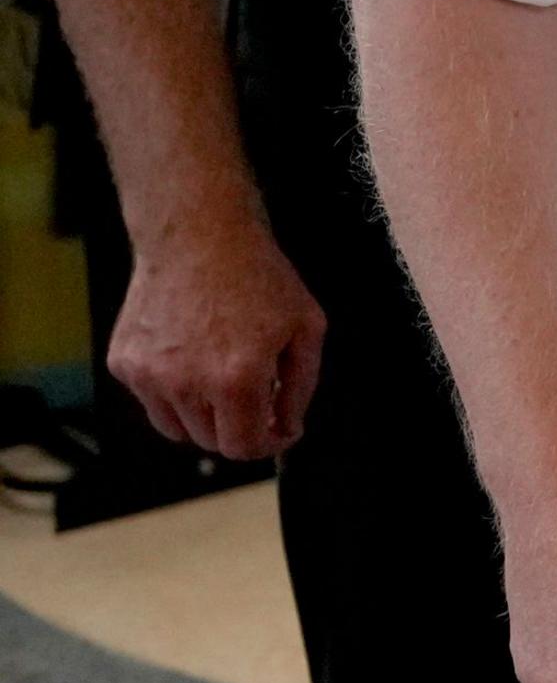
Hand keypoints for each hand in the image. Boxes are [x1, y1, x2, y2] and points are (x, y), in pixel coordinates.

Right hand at [107, 207, 324, 460]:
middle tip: (254, 394)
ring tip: (221, 372)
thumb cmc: (257, 276)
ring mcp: (148, 376)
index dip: (266, 445)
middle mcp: (186, 384)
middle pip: (210, 442)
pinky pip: (151, 400)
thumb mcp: (306, 326)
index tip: (277, 430)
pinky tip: (191, 355)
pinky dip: (173, 392)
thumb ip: (300, 386)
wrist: (198, 235)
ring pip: (178, 428)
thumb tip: (287, 427)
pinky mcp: (124, 364)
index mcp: (236, 379)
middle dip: (238, 427)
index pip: (244, 447)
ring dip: (203, 415)